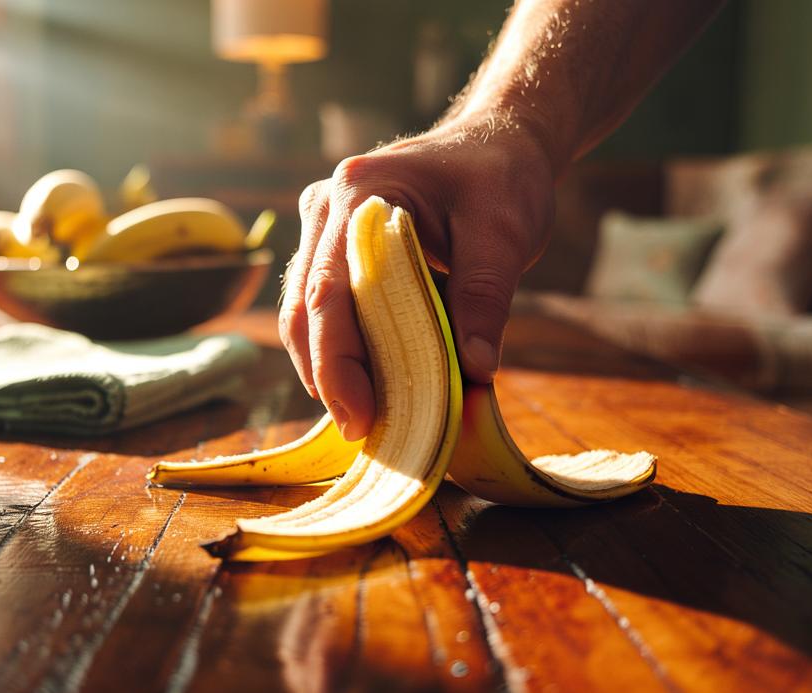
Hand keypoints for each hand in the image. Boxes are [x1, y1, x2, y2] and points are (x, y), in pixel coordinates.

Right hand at [280, 119, 557, 440]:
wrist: (497, 141)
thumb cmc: (501, 177)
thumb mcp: (506, 232)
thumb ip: (486, 296)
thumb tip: (475, 371)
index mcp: (360, 191)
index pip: (329, 287)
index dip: (336, 360)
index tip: (359, 416)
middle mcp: (326, 206)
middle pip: (305, 307)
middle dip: (327, 375)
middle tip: (361, 431)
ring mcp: (322, 227)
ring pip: (305, 313)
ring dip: (329, 368)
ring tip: (365, 418)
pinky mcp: (332, 250)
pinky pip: (324, 309)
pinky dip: (341, 351)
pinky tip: (367, 387)